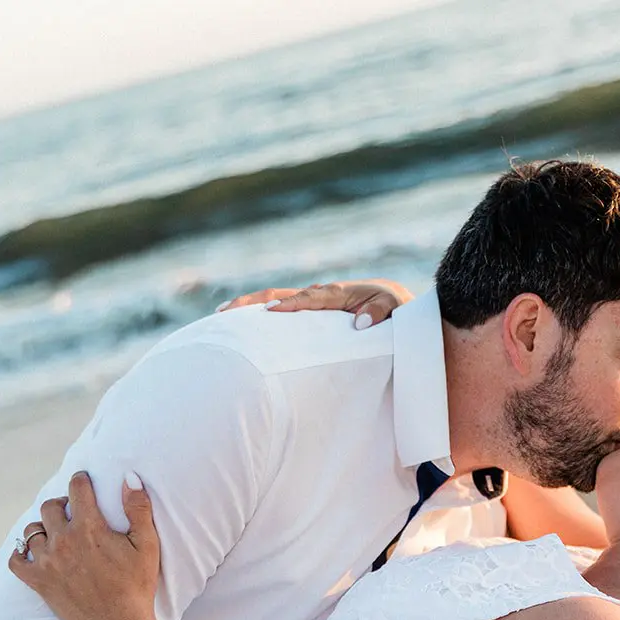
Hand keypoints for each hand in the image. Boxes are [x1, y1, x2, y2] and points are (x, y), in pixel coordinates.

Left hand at [9, 471, 161, 619]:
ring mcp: (47, 562)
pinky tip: (33, 554)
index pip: (77, 490)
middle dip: (61, 505)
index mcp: (89, 528)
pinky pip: (16, 561)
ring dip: (42, 528)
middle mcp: (63, 541)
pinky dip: (21, 554)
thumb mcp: (146, 545)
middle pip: (49, 508)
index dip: (80, 481)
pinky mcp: (38, 582)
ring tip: (54, 534)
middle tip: (71, 512)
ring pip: (31, 532)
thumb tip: (129, 477)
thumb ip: (138, 509)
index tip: (82, 480)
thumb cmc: (137, 586)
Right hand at [216, 279, 413, 328]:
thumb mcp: (395, 309)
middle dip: (252, 303)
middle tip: (224, 312)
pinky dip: (261, 314)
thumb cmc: (397, 309)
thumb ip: (380, 312)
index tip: (269, 313)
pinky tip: (242, 325)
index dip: (290, 305)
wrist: (398, 304)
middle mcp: (321, 294)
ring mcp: (313, 301)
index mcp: (339, 293)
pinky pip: (283, 310)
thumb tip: (360, 323)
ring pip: (277, 300)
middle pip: (281, 294)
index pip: (310, 298)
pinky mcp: (311, 310)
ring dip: (250, 308)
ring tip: (222, 317)